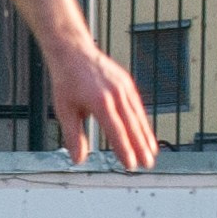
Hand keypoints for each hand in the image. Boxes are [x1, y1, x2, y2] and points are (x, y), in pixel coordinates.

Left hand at [45, 42, 158, 169]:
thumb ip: (73, 136)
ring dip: (146, 136)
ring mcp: (124, 87)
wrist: (74, 53)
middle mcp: (116, 94)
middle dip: (141, 147)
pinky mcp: (127, 84)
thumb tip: (78, 160)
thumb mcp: (64, 110)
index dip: (124, 149)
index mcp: (100, 101)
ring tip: (152, 153)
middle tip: (147, 164)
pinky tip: (145, 133)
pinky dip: (142, 121)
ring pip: (138, 116)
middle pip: (132, 125)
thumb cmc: (67, 82)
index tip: (130, 165)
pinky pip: (137, 106)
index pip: (116, 131)